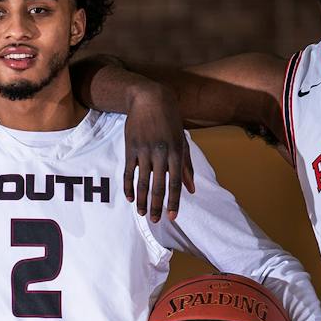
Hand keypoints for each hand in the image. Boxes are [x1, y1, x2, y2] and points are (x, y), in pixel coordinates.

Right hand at [123, 83, 194, 222]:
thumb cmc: (170, 121)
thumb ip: (187, 166)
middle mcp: (161, 153)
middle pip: (157, 185)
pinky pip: (129, 172)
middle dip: (156, 205)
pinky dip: (129, 186)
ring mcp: (144, 151)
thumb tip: (191, 189)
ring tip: (141, 213)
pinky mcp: (131, 148)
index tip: (172, 216)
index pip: (176, 182)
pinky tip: (130, 198)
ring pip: (142, 181)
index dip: (174, 201)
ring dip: (141, 200)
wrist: (150, 99)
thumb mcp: (183, 141)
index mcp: (176, 152)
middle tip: (154, 220)